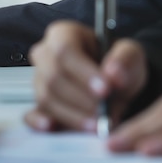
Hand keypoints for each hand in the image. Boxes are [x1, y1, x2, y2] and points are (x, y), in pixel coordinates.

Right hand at [24, 21, 146, 131]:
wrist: (115, 87)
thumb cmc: (117, 65)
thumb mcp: (130, 55)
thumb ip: (125, 59)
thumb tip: (113, 74)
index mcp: (63, 34)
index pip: (64, 51)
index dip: (83, 72)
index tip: (105, 90)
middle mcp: (45, 55)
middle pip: (52, 76)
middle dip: (80, 98)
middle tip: (104, 112)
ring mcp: (38, 81)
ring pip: (46, 98)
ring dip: (72, 115)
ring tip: (97, 124)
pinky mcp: (37, 104)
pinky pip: (30, 115)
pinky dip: (39, 123)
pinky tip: (53, 127)